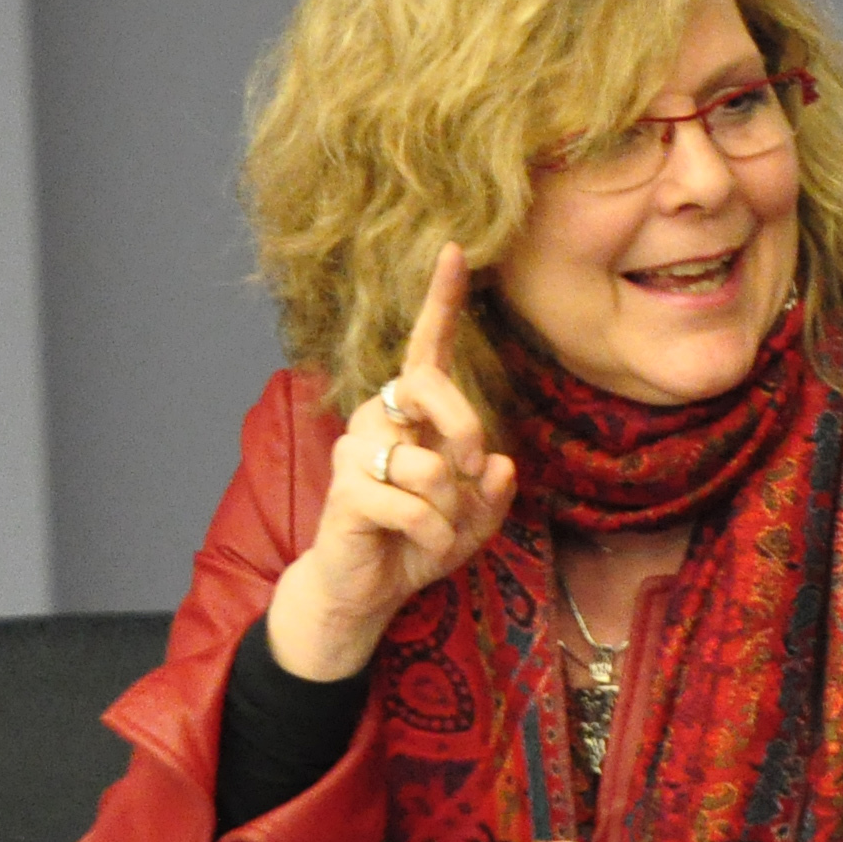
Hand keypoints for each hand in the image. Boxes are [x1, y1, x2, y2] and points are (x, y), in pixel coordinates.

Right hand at [262, 242, 518, 682]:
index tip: (457, 249)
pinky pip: (412, 506)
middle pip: (432, 388)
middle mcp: (378, 418)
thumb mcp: (474, 520)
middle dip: (465, 430)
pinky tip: (421, 547)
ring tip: (437, 532)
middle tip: (469, 474)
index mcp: (411, 412)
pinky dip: (434, 536)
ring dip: (452, 510)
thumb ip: (491, 491)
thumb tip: (496, 463)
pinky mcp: (346, 492)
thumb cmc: (418, 542)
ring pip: (429, 463)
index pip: (426, 348)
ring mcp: (355, 452)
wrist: (367, 592)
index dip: (441, 300)